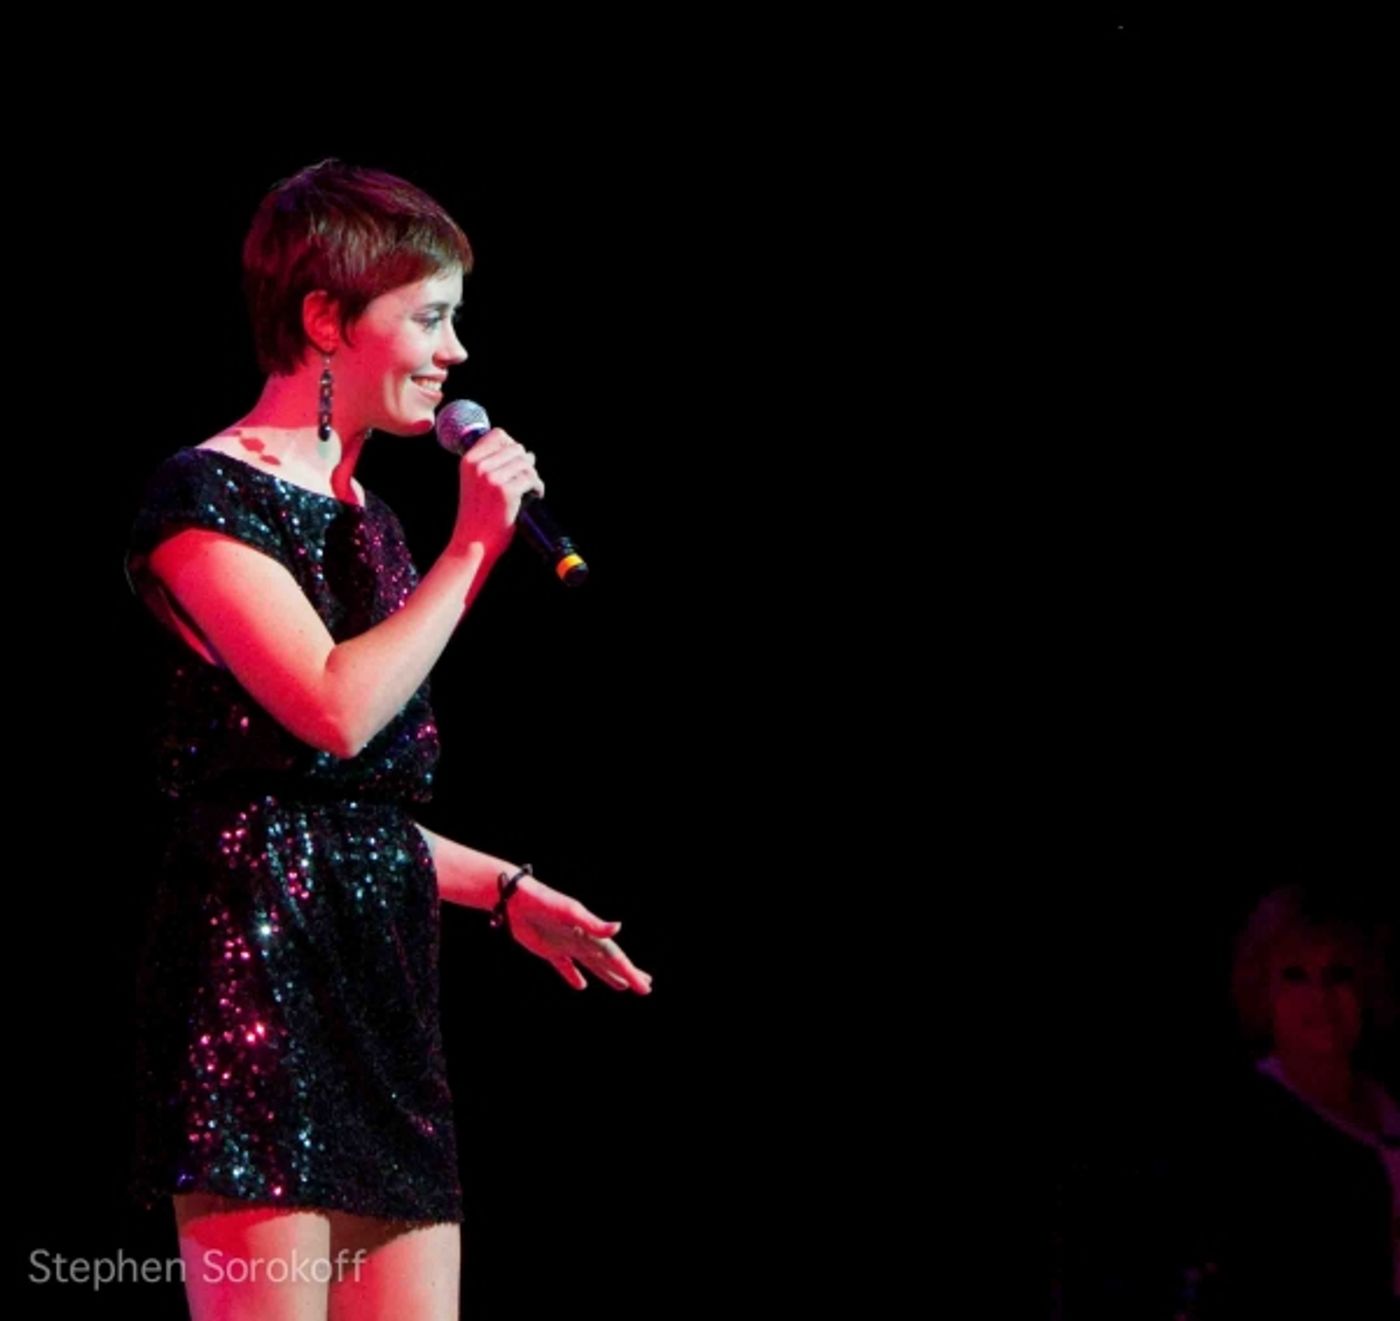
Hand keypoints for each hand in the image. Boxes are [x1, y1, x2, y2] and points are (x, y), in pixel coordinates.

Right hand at [453, 428, 543, 556]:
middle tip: (526, 480)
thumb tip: (526, 453)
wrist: (473, 542)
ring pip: (526, 463)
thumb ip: (491, 465)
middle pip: (516, 448)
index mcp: (469, 461)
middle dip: (525, 463)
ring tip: (531, 488)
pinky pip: (532, 479)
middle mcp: (479, 466)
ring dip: (533, 476)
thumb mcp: (474, 483)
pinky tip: (535, 496)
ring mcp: (492, 478)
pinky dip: (538, 487)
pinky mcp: (507, 491)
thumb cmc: (477, 515)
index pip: (498, 435)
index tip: (516, 462)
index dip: (512, 445)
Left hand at [503, 874, 651, 993]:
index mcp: (590, 933)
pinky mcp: (549, 950)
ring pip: (593, 965)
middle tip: (645, 986)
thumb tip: (619, 928)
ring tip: (622, 986)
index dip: (631, 972)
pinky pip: (566, 967)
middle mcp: (582, 940)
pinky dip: (574, 977)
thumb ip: (594, 924)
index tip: (646, 987)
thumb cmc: (545, 902)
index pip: (615, 957)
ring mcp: (567, 945)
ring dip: (608, 976)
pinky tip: (581, 986)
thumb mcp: (570, 912)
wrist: (516, 899)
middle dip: (627, 974)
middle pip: (609, 962)